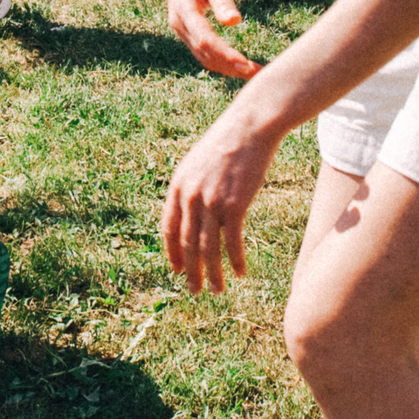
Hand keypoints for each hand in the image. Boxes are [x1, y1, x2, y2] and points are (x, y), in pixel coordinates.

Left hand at [161, 113, 280, 292]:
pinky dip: (235, 260)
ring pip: (207, 249)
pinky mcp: (234, 205)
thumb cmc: (228, 144)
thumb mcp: (198, 163)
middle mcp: (189, 196)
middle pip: (187, 244)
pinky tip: (239, 273)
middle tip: (195, 290)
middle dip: (191, 271)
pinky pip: (232, 242)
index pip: (169, 228)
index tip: (177, 270)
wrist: (250, 127)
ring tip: (216, 290)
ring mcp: (210, 202)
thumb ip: (191, 187)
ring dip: (212, 273)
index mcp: (177, 186)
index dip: (173, 253)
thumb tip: (191, 210)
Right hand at [166, 0, 259, 78]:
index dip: (226, 54)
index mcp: (184, 10)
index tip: (246, 63)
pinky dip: (220, 62)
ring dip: (226, 68)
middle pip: (204, 54)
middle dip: (230, 66)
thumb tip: (235, 22)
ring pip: (203, 57)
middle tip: (256, 72)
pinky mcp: (186, 32)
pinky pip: (202, 53)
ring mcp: (181, 30)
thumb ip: (222, 0)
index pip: (206, 39)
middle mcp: (179, 25)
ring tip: (252, 71)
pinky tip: (238, 64)